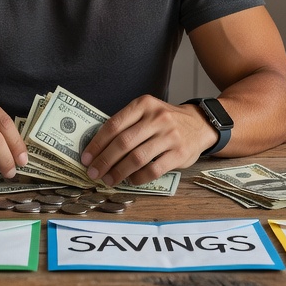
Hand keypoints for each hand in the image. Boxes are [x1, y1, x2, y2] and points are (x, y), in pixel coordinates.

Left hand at [79, 95, 215, 185]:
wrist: (199, 123)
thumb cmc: (165, 120)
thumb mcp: (147, 112)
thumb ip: (126, 124)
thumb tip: (98, 148)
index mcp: (144, 105)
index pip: (114, 125)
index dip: (97, 143)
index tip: (86, 157)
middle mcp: (157, 118)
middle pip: (123, 142)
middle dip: (104, 160)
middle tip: (93, 172)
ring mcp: (170, 135)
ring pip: (137, 158)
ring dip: (119, 172)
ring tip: (108, 180)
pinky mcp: (179, 153)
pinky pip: (154, 169)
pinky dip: (138, 178)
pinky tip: (130, 181)